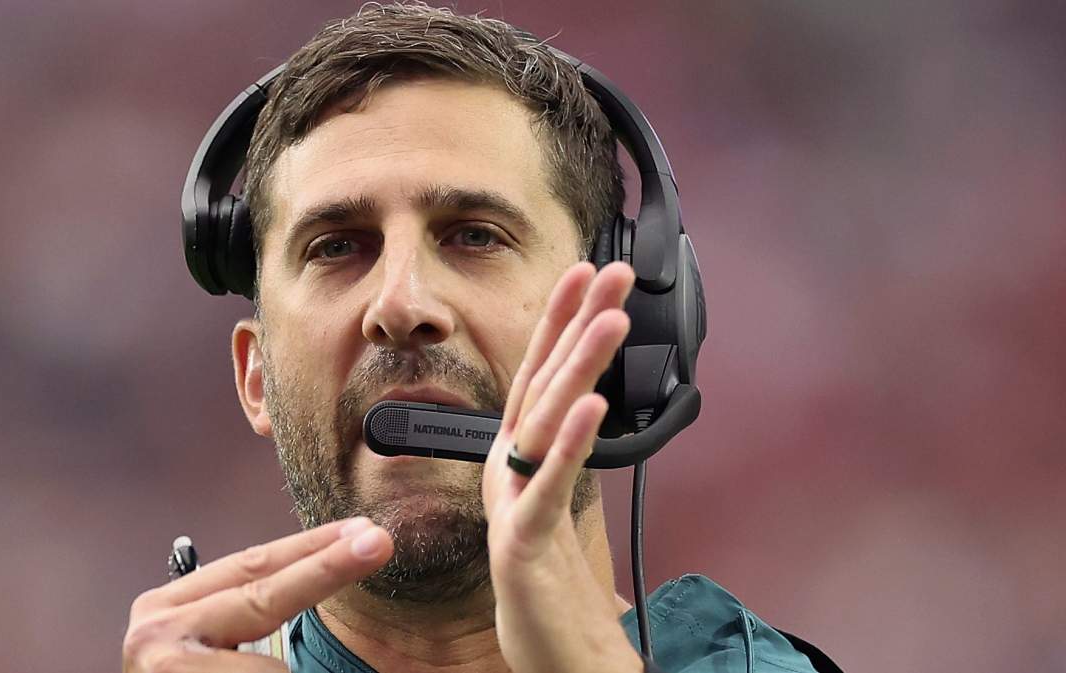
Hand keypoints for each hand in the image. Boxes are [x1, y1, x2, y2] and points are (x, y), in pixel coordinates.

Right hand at [122, 518, 391, 671]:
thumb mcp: (212, 644)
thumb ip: (252, 609)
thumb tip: (338, 561)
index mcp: (167, 611)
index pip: (253, 566)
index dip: (312, 548)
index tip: (363, 531)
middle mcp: (159, 637)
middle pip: (264, 596)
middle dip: (326, 568)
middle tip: (378, 543)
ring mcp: (168, 671)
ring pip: (274, 668)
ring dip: (291, 672)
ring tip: (282, 667)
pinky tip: (291, 668)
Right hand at [482, 261, 645, 672]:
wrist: (547, 653)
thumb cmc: (551, 580)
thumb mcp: (553, 500)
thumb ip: (560, 451)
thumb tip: (583, 403)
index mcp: (517, 456)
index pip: (540, 373)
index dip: (561, 319)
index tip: (585, 270)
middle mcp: (508, 469)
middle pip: (542, 383)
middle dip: (575, 322)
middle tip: (609, 270)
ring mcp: (513, 504)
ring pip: (545, 423)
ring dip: (579, 366)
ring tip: (610, 318)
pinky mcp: (522, 544)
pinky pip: (549, 488)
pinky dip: (570, 443)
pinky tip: (593, 405)